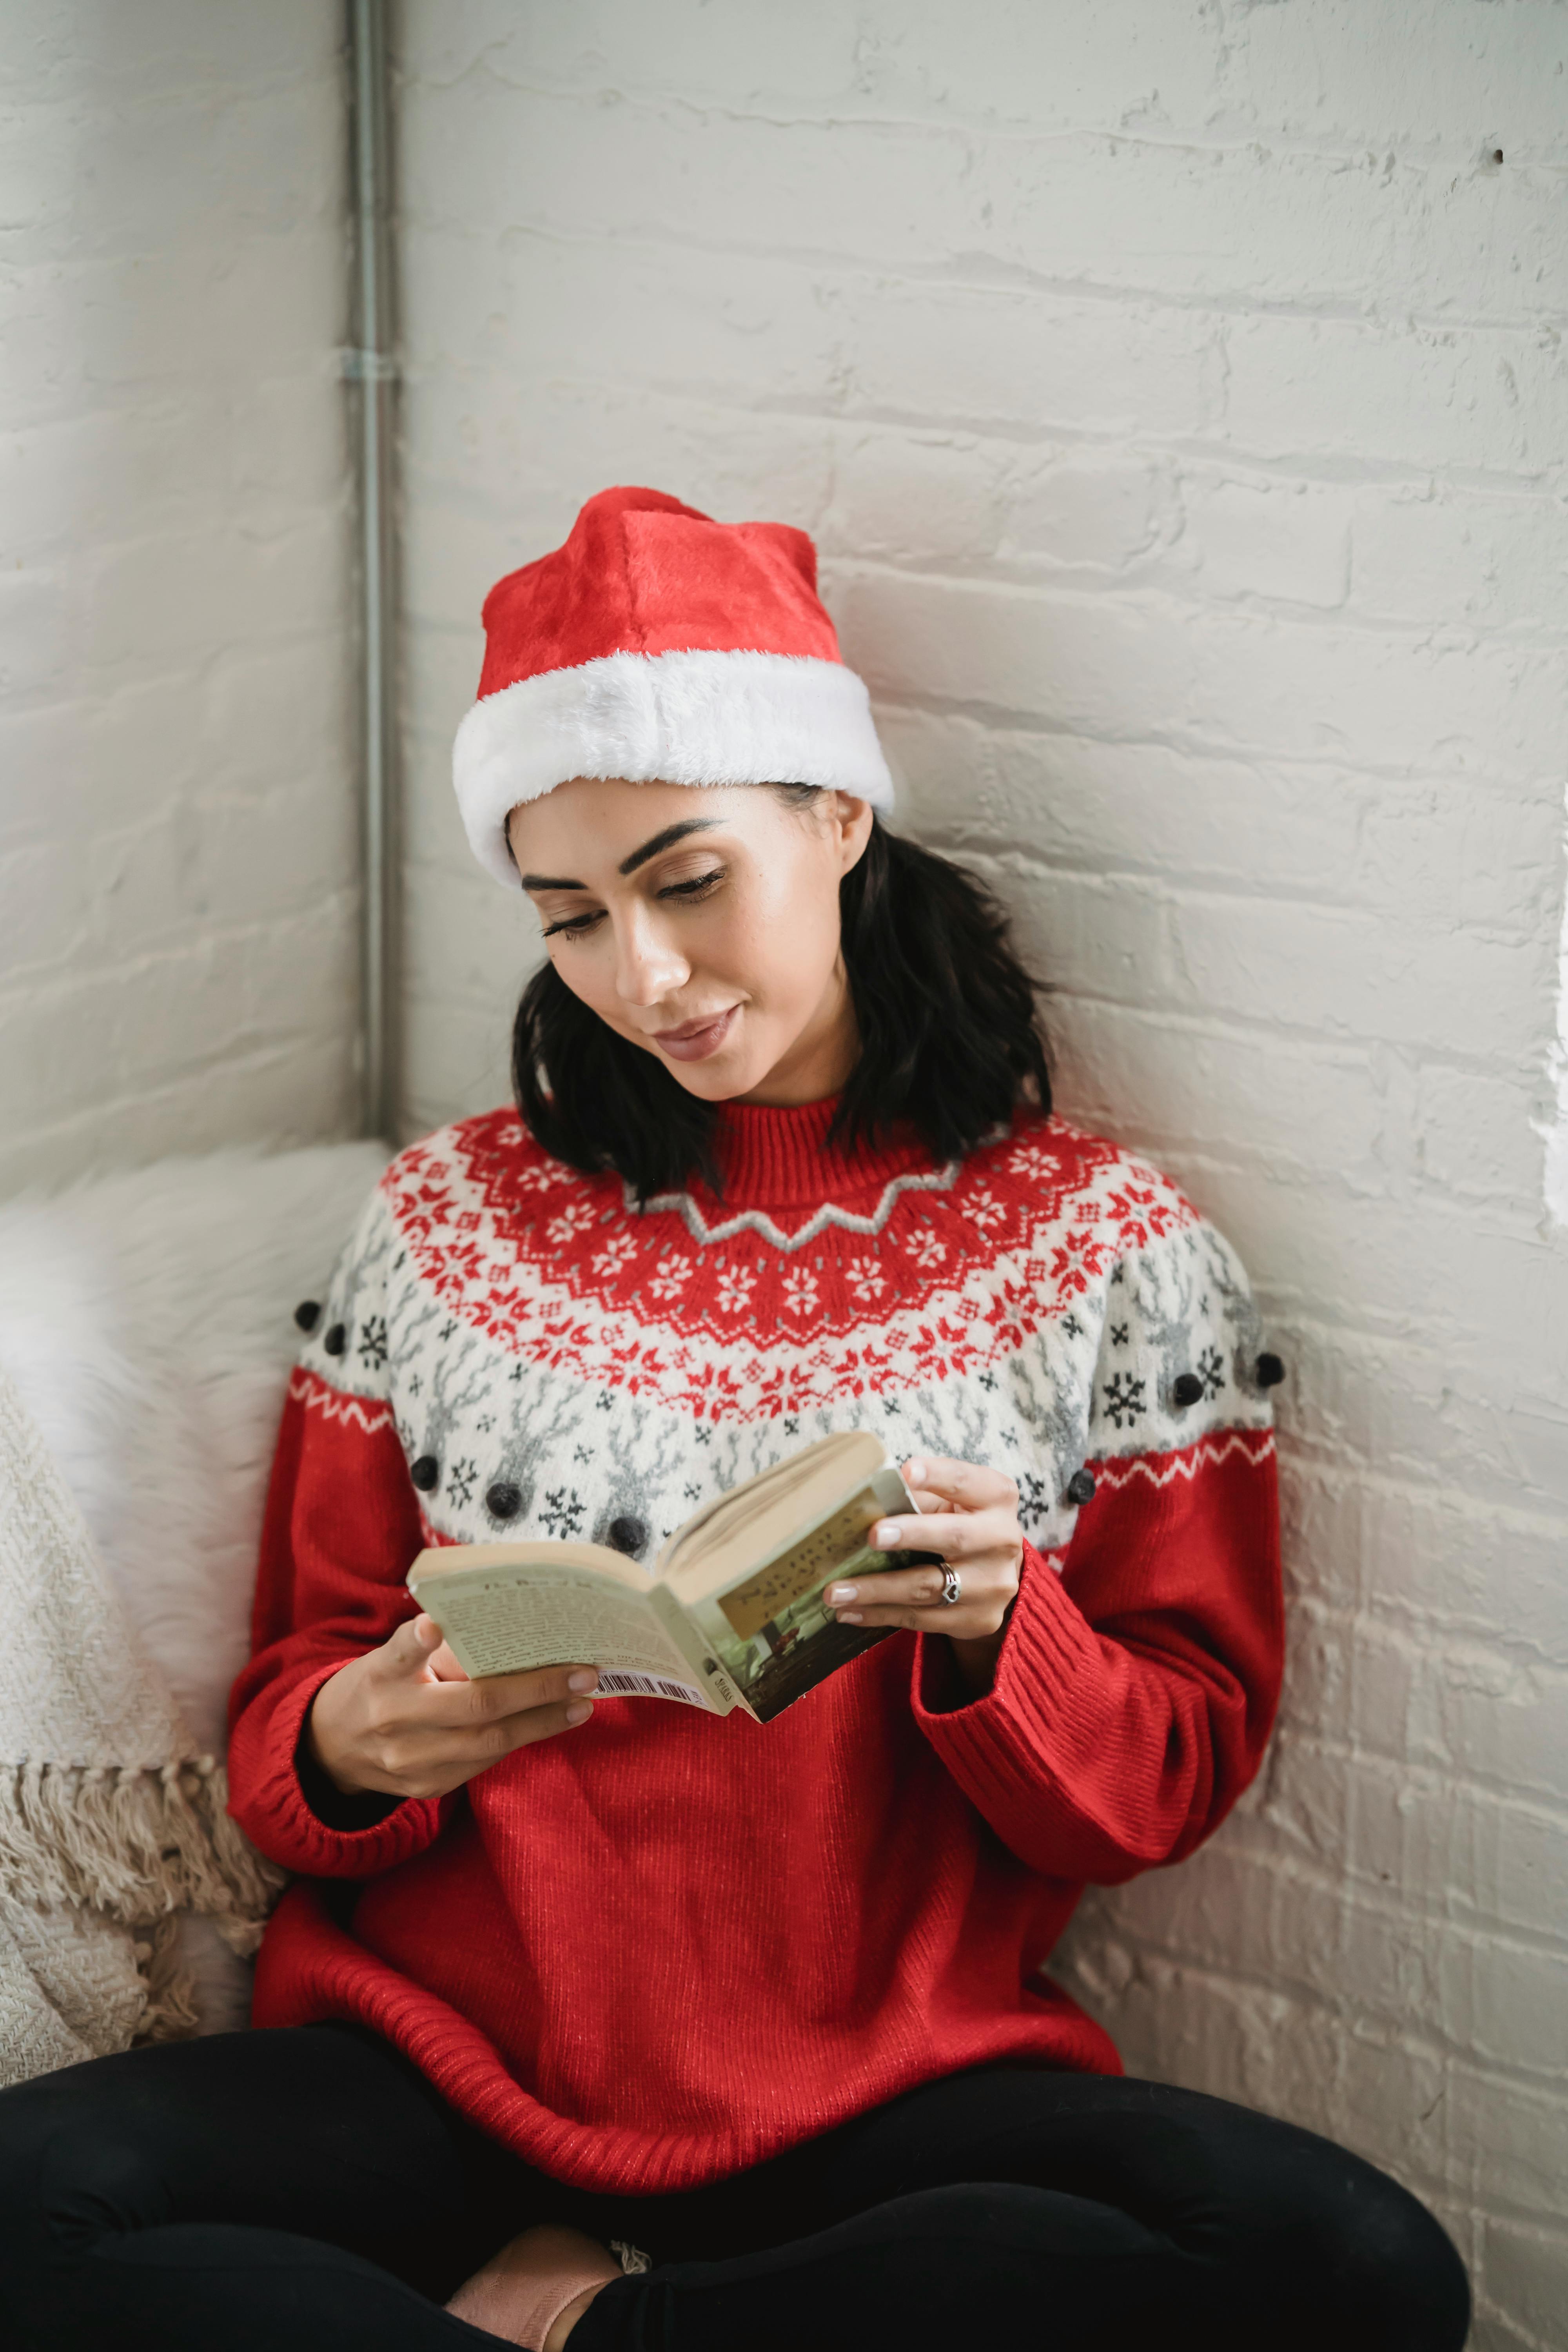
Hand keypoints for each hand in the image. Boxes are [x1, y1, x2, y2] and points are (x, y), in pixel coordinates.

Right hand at [305, 1614, 596, 1800]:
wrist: (332, 1748)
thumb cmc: (376, 1687)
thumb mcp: (390, 1659)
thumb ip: (438, 1650)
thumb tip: (513, 1641)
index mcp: (380, 1676)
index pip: (398, 1654)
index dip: (417, 1641)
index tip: (433, 1625)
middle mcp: (393, 1720)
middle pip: (473, 1706)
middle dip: (536, 1690)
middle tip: (584, 1675)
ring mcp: (410, 1762)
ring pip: (487, 1743)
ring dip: (541, 1723)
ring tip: (580, 1704)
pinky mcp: (425, 1787)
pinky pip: (482, 1762)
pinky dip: (517, 1740)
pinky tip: (548, 1722)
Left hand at [825, 1456, 1022, 1692]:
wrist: (995, 1573)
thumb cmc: (958, 1523)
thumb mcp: (948, 1501)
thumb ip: (916, 1497)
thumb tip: (860, 1497)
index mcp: (995, 1497)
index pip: (967, 1481)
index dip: (939, 1476)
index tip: (907, 1472)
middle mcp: (1002, 1540)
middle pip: (954, 1537)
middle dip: (911, 1535)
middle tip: (872, 1536)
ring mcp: (993, 1585)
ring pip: (929, 1587)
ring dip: (877, 1589)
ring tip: (834, 1592)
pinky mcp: (978, 1619)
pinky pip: (922, 1618)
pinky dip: (880, 1614)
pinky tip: (849, 1612)